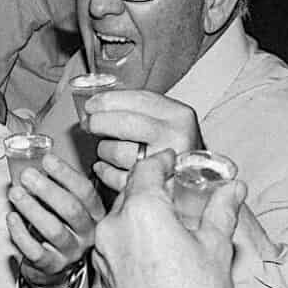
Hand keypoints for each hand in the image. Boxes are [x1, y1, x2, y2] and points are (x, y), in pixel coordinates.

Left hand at [7, 148, 99, 287]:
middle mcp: (87, 233)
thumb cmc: (60, 226)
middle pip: (71, 210)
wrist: (55, 265)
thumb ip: (58, 186)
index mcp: (95, 214)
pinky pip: (36, 251)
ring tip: (15, 193)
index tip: (47, 160)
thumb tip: (34, 159)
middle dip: (48, 190)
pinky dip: (21, 234)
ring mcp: (71, 252)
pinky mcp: (52, 265)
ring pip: (54, 230)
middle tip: (27, 175)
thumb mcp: (66, 206)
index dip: (66, 174)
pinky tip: (11, 218)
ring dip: (32, 209)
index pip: (85, 192)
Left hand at [81, 89, 201, 193]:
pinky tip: (106, 166)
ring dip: (104, 149)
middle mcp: (176, 137)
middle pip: (124, 124)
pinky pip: (117, 177)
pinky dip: (105, 171)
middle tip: (90, 124)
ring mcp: (166, 165)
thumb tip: (94, 108)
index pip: (136, 100)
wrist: (197, 179)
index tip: (91, 105)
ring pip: (117, 152)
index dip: (107, 101)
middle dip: (99, 122)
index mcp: (178, 115)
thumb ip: (136, 108)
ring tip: (107, 148)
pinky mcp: (154, 187)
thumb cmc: (174, 146)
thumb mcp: (165, 119)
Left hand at [92, 150, 240, 287]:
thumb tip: (234, 188)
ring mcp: (103, 250)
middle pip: (131, 191)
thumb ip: (221, 211)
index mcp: (143, 209)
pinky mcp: (100, 272)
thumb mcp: (215, 249)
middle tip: (174, 191)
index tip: (174, 161)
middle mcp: (115, 225)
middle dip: (152, 188)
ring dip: (140, 214)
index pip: (148, 167)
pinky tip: (152, 251)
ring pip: (120, 218)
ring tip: (165, 223)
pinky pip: (114, 243)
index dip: (163, 160)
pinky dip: (130, 238)